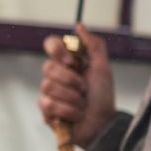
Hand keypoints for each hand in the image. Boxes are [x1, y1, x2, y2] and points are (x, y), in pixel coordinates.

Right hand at [39, 22, 116, 145]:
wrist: (104, 124)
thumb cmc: (103, 97)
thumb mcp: (103, 68)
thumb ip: (94, 45)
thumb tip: (79, 26)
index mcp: (67, 63)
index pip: (51, 44)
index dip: (58, 50)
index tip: (73, 62)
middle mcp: (55, 75)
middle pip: (48, 67)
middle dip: (72, 80)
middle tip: (85, 89)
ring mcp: (48, 93)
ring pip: (49, 86)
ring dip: (72, 97)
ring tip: (82, 104)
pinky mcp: (46, 111)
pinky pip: (48, 104)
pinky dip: (68, 110)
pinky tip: (76, 115)